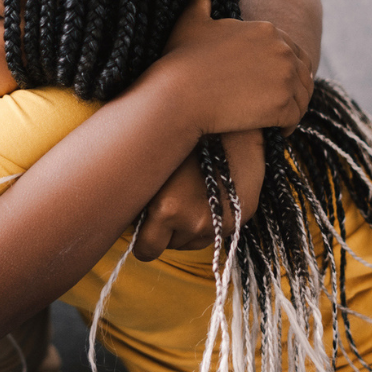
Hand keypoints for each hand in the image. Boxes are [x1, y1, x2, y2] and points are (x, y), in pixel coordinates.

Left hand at [132, 130, 264, 260]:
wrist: (229, 122)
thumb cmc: (185, 138)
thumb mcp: (155, 168)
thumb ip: (143, 201)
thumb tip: (131, 221)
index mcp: (166, 209)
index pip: (146, 250)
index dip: (143, 242)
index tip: (143, 233)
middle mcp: (194, 221)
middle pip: (171, 246)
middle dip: (167, 231)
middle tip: (169, 203)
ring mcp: (220, 223)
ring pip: (195, 241)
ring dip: (190, 228)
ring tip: (190, 194)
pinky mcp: (240, 217)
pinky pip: (218, 232)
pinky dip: (211, 220)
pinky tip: (208, 194)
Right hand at [152, 0, 312, 136]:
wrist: (177, 96)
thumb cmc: (181, 59)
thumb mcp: (191, 19)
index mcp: (267, 29)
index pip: (293, 50)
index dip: (283, 69)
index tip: (269, 83)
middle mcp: (282, 50)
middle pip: (302, 73)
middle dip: (292, 88)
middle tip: (275, 104)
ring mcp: (284, 78)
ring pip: (302, 96)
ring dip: (293, 108)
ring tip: (277, 120)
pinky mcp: (282, 106)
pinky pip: (296, 118)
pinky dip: (288, 127)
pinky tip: (276, 131)